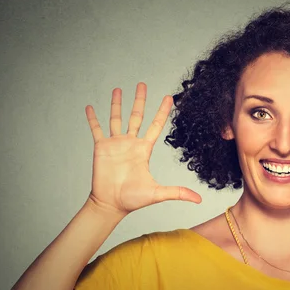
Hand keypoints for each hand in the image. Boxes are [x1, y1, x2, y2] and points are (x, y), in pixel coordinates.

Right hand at [84, 82, 201, 214]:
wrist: (110, 205)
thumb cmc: (132, 200)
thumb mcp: (157, 193)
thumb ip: (178, 193)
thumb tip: (199, 200)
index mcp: (144, 150)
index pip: (155, 125)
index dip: (162, 111)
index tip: (169, 98)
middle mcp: (130, 143)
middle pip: (137, 116)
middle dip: (140, 100)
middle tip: (143, 84)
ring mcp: (115, 144)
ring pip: (116, 118)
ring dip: (117, 104)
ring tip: (118, 89)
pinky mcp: (101, 148)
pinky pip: (96, 129)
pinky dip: (93, 118)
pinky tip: (90, 107)